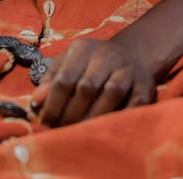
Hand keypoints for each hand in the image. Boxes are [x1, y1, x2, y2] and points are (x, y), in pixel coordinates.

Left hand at [31, 35, 156, 125]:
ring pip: (111, 93)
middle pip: (87, 87)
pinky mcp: (146, 86)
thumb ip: (51, 80)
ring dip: (94, 117)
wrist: (131, 56)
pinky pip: (134, 104)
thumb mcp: (68, 63)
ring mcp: (128, 70)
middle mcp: (107, 55)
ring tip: (82, 133)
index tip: (46, 123)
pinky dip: (120, 118)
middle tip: (63, 132)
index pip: (65, 78)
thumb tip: (36, 102)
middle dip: (71, 114)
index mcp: (83, 49)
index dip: (53, 104)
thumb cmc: (91, 65)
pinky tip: (107, 129)